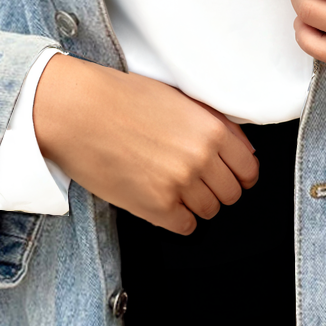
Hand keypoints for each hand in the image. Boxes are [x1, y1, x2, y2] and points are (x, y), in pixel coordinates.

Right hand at [32, 57, 258, 234]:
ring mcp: (180, 185)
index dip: (240, 175)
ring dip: (195, 204)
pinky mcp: (156, 207)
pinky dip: (177, 219)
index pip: (248, 169)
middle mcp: (201, 159)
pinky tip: (162, 202)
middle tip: (195, 181)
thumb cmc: (119, 99)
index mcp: (211, 130)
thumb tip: (243, 150)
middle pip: (231, 194)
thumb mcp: (178, 99)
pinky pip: (186, 227)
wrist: (76, 111)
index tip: (231, 177)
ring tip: (172, 188)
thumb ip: (214, 124)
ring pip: (209, 211)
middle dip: (216, 189)